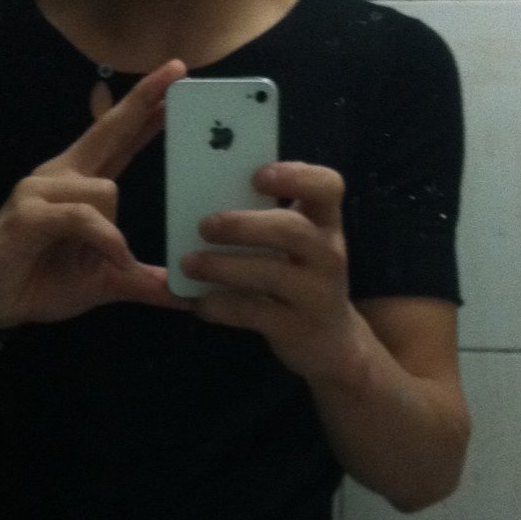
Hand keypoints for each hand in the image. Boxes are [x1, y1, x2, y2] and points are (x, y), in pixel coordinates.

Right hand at [0, 59, 191, 328]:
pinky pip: (83, 216)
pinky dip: (103, 240)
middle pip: (109, 131)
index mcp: (80, 184)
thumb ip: (140, 280)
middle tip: (178, 68)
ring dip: (114, 234)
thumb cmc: (39, 282)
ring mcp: (42, 189)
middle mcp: (61, 176)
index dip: (144, 110)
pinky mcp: (29, 212)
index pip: (118, 139)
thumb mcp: (102, 283)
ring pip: (106, 191)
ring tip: (101, 262)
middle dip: (143, 101)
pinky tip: (110, 259)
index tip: (174, 77)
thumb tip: (181, 295)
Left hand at [181, 162, 368, 383]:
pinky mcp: (296, 327)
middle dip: (244, 226)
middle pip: (292, 230)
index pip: (327, 187)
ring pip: (271, 273)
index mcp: (324, 223)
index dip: (297, 176)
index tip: (257, 176)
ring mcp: (316, 293)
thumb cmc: (299, 278)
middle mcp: (327, 254)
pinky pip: (254, 312)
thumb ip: (258, 222)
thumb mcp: (293, 246)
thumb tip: (193, 203)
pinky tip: (200, 303)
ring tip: (189, 263)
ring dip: (223, 266)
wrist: (331, 343)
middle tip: (205, 226)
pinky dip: (221, 305)